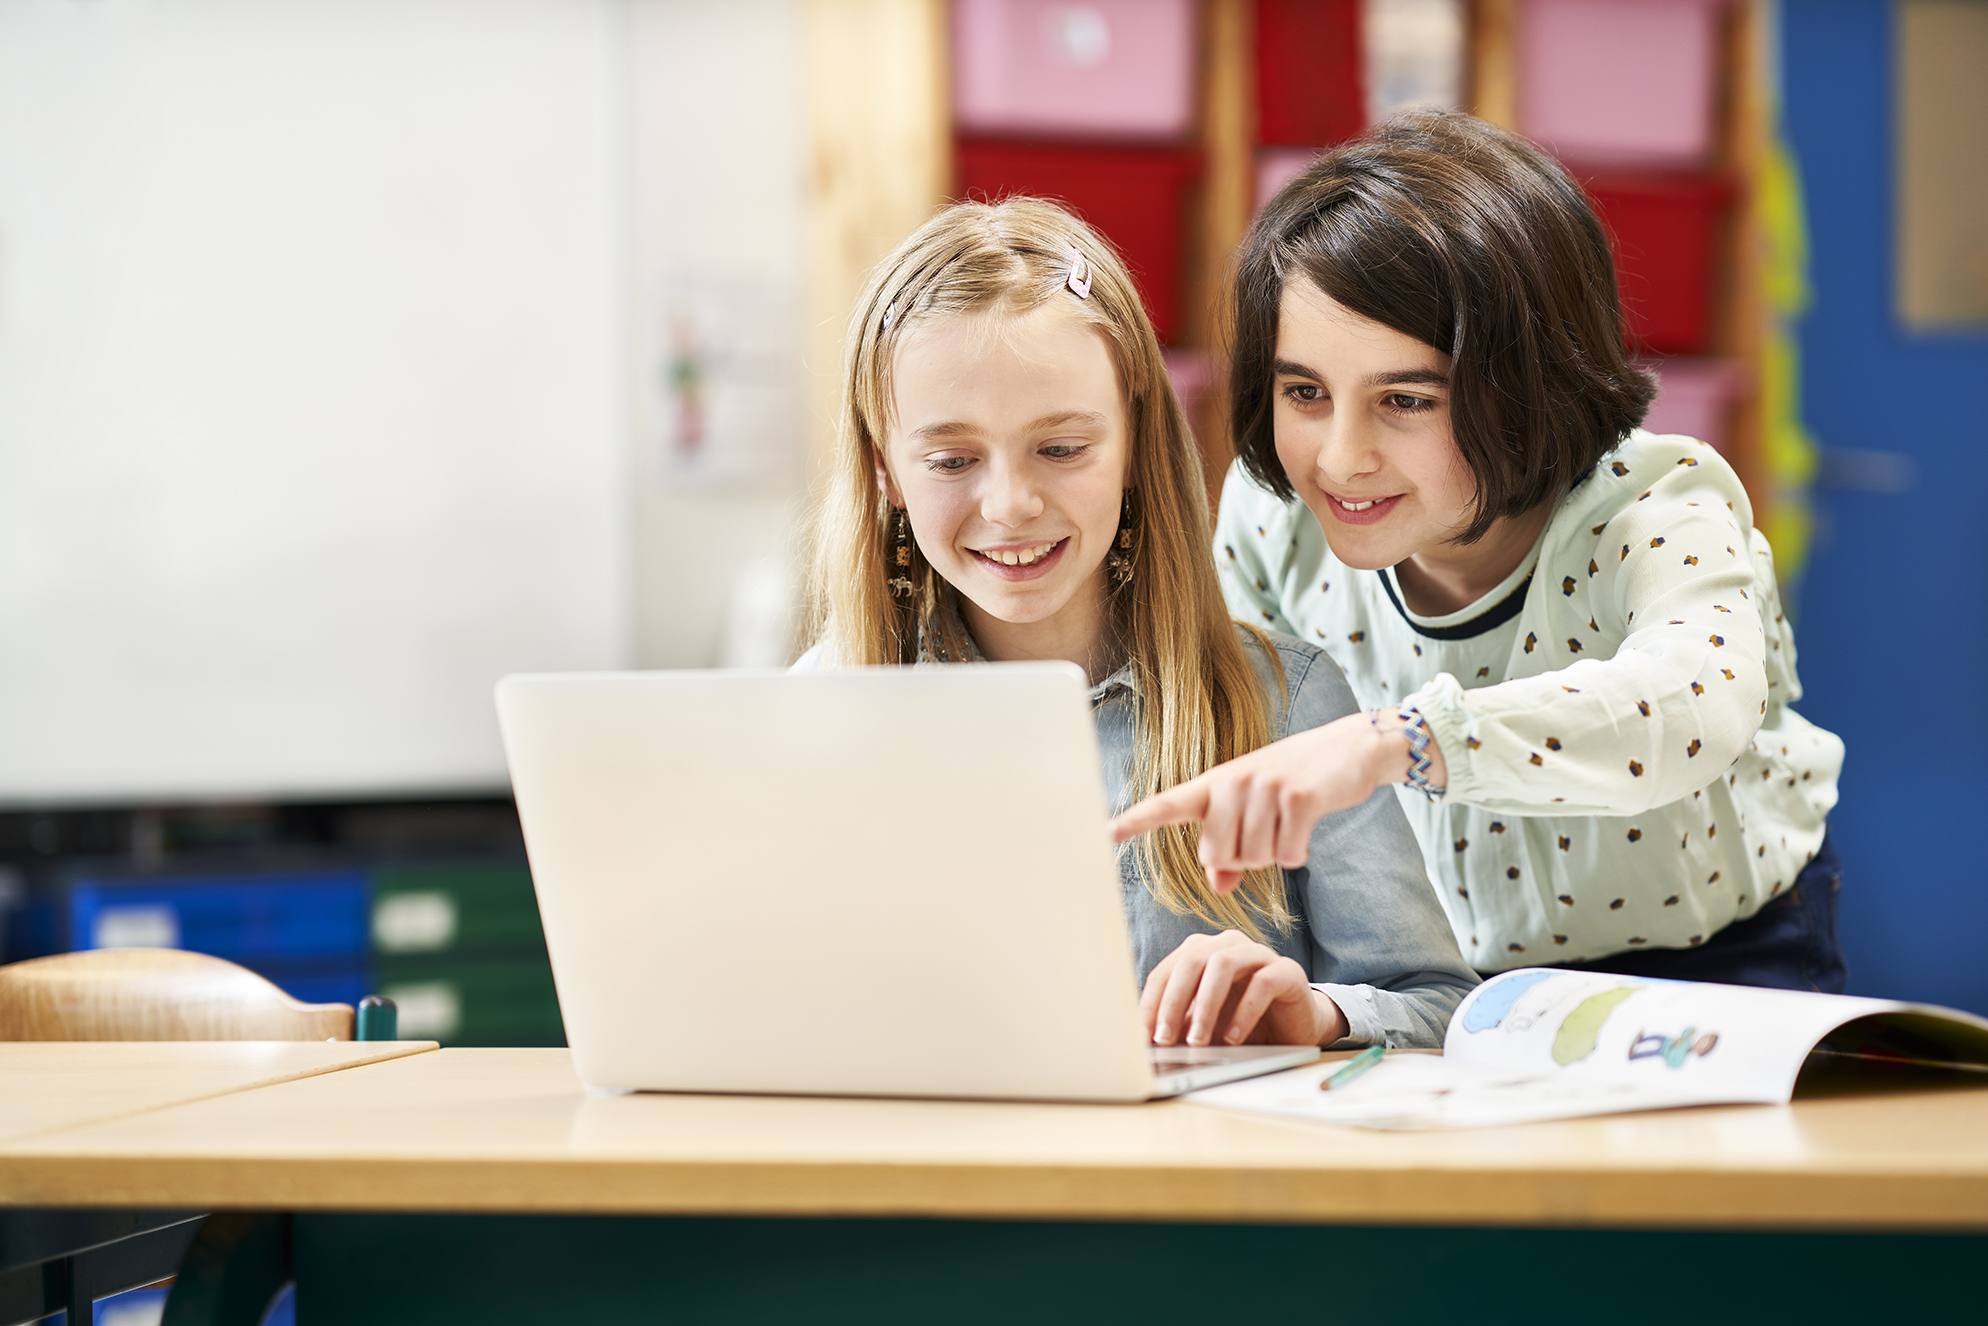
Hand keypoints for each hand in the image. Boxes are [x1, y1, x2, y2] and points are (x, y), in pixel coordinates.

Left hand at [1106, 710, 1443, 893]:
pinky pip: (1288, 855)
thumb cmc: (1294, 785)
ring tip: (1288, 822)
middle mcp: (1233, 782)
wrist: (1349, 749)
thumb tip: (1220, 884)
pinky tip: (1306, 829)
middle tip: (1267, 829)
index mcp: (1215, 784)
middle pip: (1219, 855)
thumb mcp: (1256, 811)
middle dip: (1245, 858)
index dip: (1136, 820)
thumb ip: (1231, 850)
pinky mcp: (1298, 799)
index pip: (1168, 804)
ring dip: (1276, 854)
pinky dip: (1299, 852)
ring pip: (1255, 859)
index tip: (1105, 831)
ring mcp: (1264, 788)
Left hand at [1140, 930, 1348, 1047]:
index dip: (1151, 1002)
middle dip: (1173, 1002)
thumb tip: (1147, 1045)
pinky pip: (1263, 983)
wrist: (1295, 1028)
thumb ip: (1180, 1026)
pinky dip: (1244, 1012)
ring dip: (1205, 1005)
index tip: (1142, 1035)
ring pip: (1223, 965)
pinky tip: (1234, 1038)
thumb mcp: (1205, 1025)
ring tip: (1197, 1041)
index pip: (1166, 971)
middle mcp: (1227, 945)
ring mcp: (1258, 954)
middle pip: (1191, 961)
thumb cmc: (1243, 1023)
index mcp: (1201, 952)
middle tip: (1165, 1039)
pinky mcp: (1287, 970)